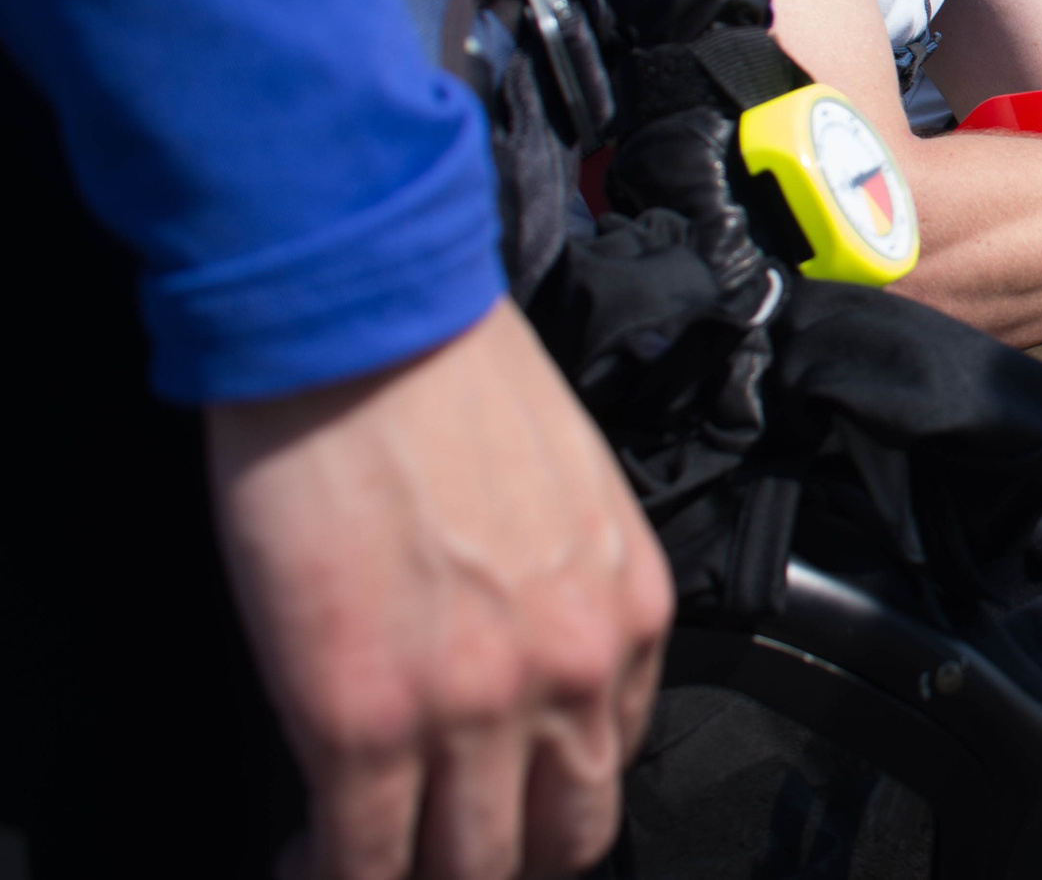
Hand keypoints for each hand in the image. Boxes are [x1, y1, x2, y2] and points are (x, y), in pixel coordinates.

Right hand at [208, 301, 669, 879]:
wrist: (366, 324)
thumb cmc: (451, 379)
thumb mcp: (570, 493)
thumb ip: (564, 590)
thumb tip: (514, 655)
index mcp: (631, 609)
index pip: (614, 760)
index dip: (548, 801)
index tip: (502, 806)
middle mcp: (574, 669)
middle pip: (561, 838)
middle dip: (502, 861)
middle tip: (441, 854)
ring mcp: (473, 707)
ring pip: (471, 867)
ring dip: (420, 875)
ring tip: (367, 861)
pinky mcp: (363, 724)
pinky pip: (362, 859)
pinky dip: (327, 877)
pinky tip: (302, 860)